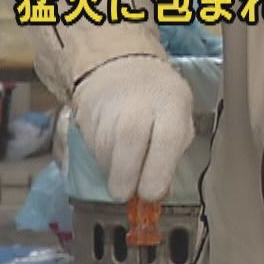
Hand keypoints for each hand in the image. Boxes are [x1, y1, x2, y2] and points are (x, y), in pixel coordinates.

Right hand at [73, 55, 193, 202]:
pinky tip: (110, 152)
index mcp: (171, 105)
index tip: (150, 194)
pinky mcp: (85, 115)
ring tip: (122, 166)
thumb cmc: (158, 100)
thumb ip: (172, 154)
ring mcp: (108, 108)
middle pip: (128, 142)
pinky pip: (91, 148)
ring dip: (112, 170)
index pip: (167, 140)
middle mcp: (138, 103)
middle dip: (125, 178)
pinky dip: (101, 159)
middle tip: (125, 193)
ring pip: (105, 151)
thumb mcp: (178, 119)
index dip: (157, 173)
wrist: (120, 68)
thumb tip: (159, 192)